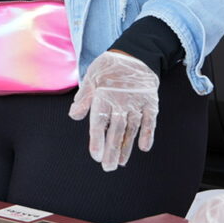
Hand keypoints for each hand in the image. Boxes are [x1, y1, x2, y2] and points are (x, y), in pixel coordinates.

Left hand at [68, 51, 158, 171]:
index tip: (96, 156)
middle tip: (108, 168)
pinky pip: (150, 121)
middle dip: (112, 150)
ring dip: (126, 146)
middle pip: (116, 130)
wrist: (135, 55)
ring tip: (121, 163)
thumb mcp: (91, 78)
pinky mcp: (150, 103)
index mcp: (103, 96)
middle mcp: (121, 102)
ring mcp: (137, 103)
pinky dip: (148, 134)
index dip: (97, 140)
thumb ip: (84, 99)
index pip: (99, 122)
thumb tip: (73, 116)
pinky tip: (144, 148)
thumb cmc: (108, 68)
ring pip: (132, 129)